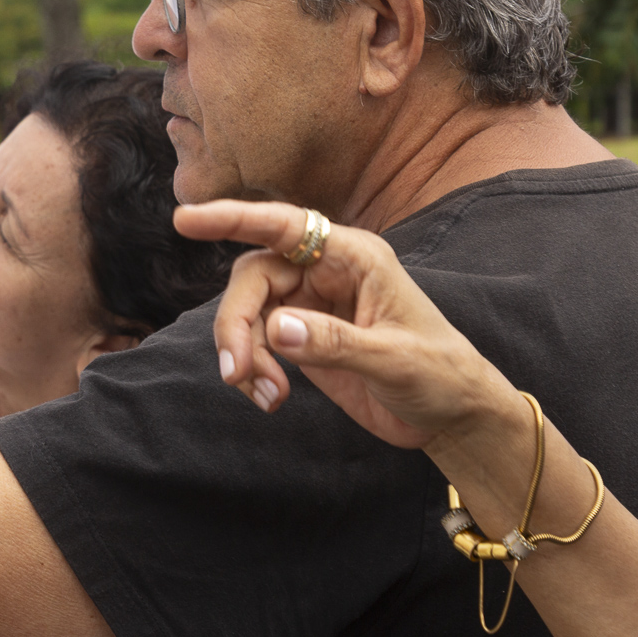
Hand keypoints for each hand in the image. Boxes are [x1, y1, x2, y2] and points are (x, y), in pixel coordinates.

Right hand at [178, 200, 510, 448]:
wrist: (453, 417)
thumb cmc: (440, 375)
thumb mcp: (394, 360)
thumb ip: (334, 342)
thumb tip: (274, 328)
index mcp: (355, 257)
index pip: (285, 226)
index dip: (232, 219)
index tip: (184, 220)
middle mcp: (327, 272)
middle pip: (253, 278)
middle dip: (235, 323)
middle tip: (236, 372)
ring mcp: (312, 304)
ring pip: (248, 312)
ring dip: (243, 353)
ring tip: (266, 395)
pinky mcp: (303, 338)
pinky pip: (257, 342)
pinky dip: (252, 371)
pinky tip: (271, 399)